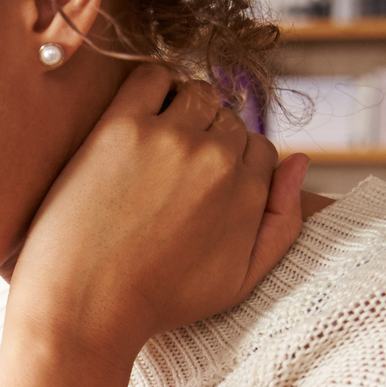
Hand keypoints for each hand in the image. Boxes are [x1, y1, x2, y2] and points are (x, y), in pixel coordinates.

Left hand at [7, 65, 307, 358]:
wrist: (84, 310)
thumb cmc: (158, 302)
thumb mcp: (240, 281)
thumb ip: (283, 222)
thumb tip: (301, 160)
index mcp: (250, 191)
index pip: (260, 148)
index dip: (232, 165)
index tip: (198, 188)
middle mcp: (218, 158)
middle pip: (229, 120)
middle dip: (208, 139)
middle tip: (169, 173)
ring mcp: (170, 139)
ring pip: (196, 93)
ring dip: (182, 110)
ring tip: (154, 147)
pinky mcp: (121, 127)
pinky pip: (150, 76)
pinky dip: (151, 86)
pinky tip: (135, 118)